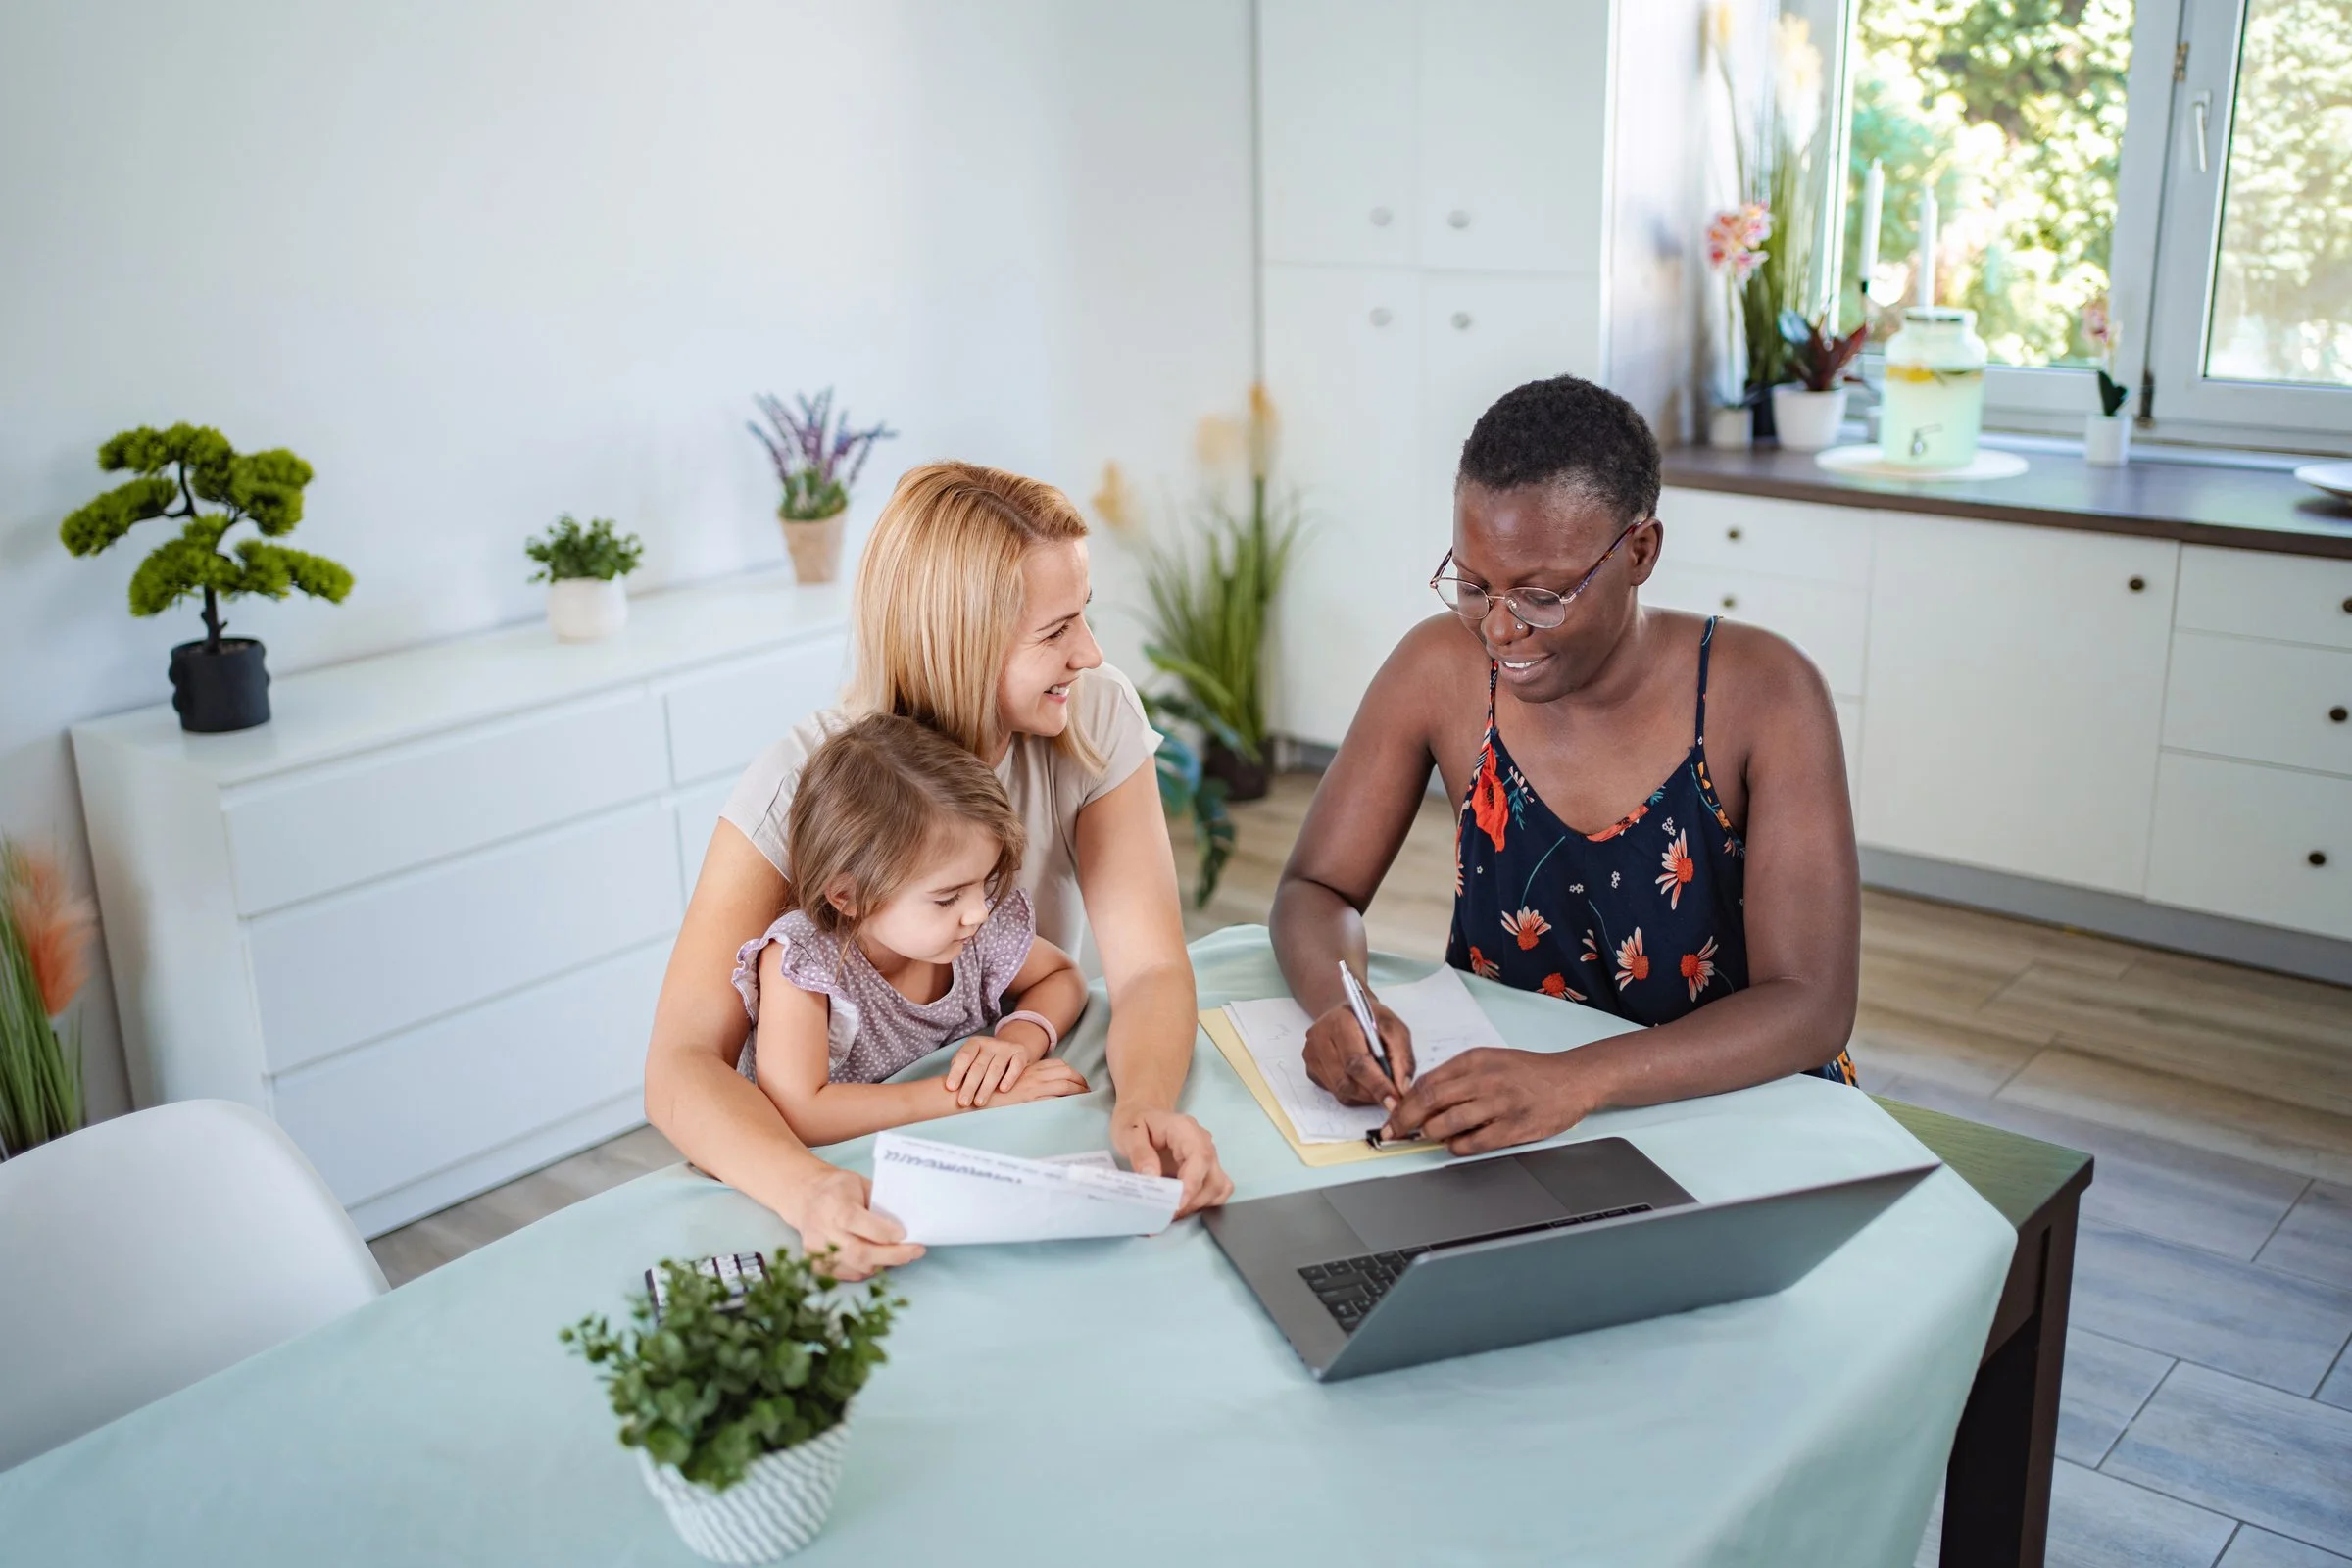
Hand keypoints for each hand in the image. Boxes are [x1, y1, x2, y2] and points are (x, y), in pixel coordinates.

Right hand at [783, 1164, 923, 1280]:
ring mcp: (817, 1251)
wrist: (807, 1198)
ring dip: (883, 1263)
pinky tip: (877, 1259)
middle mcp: (823, 1230)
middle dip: (892, 1255)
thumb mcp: (861, 1183)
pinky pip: (848, 1274)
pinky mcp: (815, 1264)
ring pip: (857, 1267)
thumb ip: (880, 1202)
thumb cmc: (840, 1188)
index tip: (905, 1234)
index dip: (883, 1232)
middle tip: (916, 1252)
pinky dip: (867, 1269)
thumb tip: (906, 1222)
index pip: (857, 1222)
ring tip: (900, 1254)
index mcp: (834, 1206)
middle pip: (859, 1252)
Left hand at [944, 1031, 1050, 1107]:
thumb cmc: (987, 1060)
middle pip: (978, 1066)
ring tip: (979, 1102)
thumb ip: (964, 1070)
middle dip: (970, 1085)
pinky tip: (1003, 1089)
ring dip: (986, 1087)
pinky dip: (1009, 1078)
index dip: (957, 1072)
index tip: (951, 1088)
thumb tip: (951, 1090)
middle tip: (963, 1102)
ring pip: (995, 1069)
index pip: (964, 1057)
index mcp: (974, 1043)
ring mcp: (1006, 1048)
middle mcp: (990, 1044)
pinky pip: (1015, 1066)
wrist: (1014, 1048)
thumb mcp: (974, 1059)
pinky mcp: (1021, 1054)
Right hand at [983, 1058, 1091, 1105]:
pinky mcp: (1030, 1101)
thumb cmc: (991, 1090)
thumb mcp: (1010, 1080)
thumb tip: (1041, 1085)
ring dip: (1078, 1091)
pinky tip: (1071, 1107)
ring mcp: (1033, 1088)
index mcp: (1030, 1068)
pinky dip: (1066, 1102)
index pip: (1058, 1064)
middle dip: (1080, 1080)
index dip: (1072, 1071)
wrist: (976, 1097)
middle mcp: (1034, 1075)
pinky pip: (1055, 1100)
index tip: (1078, 1080)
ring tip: (1085, 1097)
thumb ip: (1026, 1079)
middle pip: (1066, 1072)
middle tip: (1087, 1089)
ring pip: (1065, 1085)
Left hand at [1111, 1104, 1234, 1215]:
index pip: (1200, 1158)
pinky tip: (1181, 1207)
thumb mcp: (1129, 1133)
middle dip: (1193, 1201)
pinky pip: (1216, 1190)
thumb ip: (1140, 1154)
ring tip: (1172, 1212)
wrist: (1142, 1113)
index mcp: (1185, 1130)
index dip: (1192, 1185)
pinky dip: (1203, 1203)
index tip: (1177, 1205)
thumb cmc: (1135, 1122)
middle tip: (1166, 1213)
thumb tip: (1152, 1178)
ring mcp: (1209, 1156)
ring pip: (1218, 1187)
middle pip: (1213, 1178)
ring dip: (1198, 1205)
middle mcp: (1204, 1142)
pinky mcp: (1207, 1169)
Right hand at [1302, 998, 1415, 1108]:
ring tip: (1380, 1087)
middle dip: (1372, 1093)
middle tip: (1392, 1098)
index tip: (1394, 1100)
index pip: (1356, 1060)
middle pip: (1345, 1080)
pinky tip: (1364, 1082)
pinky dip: (1354, 1094)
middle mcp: (1318, 1039)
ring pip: (1340, 1090)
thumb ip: (1402, 1056)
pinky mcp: (1310, 1069)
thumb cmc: (1371, 1019)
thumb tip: (1402, 1088)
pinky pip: (1334, 1092)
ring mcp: (1311, 1056)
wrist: (1346, 1012)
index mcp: (1339, 1022)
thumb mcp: (1394, 1028)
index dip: (1376, 1084)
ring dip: (1364, 1096)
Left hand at [1382, 1048, 1593, 1154]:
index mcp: (1474, 1060)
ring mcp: (1499, 1104)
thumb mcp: (1489, 1061)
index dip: (1404, 1100)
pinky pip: (1474, 1142)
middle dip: (1405, 1119)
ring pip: (1448, 1123)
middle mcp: (1485, 1079)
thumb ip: (1457, 1075)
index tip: (1392, 1113)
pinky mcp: (1513, 1128)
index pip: (1427, 1081)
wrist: (1571, 1080)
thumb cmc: (1527, 1072)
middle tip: (1394, 1131)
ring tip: (1427, 1136)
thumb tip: (1419, 1095)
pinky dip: (1457, 1147)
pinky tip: (1454, 1145)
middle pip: (1430, 1100)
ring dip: (1430, 1134)